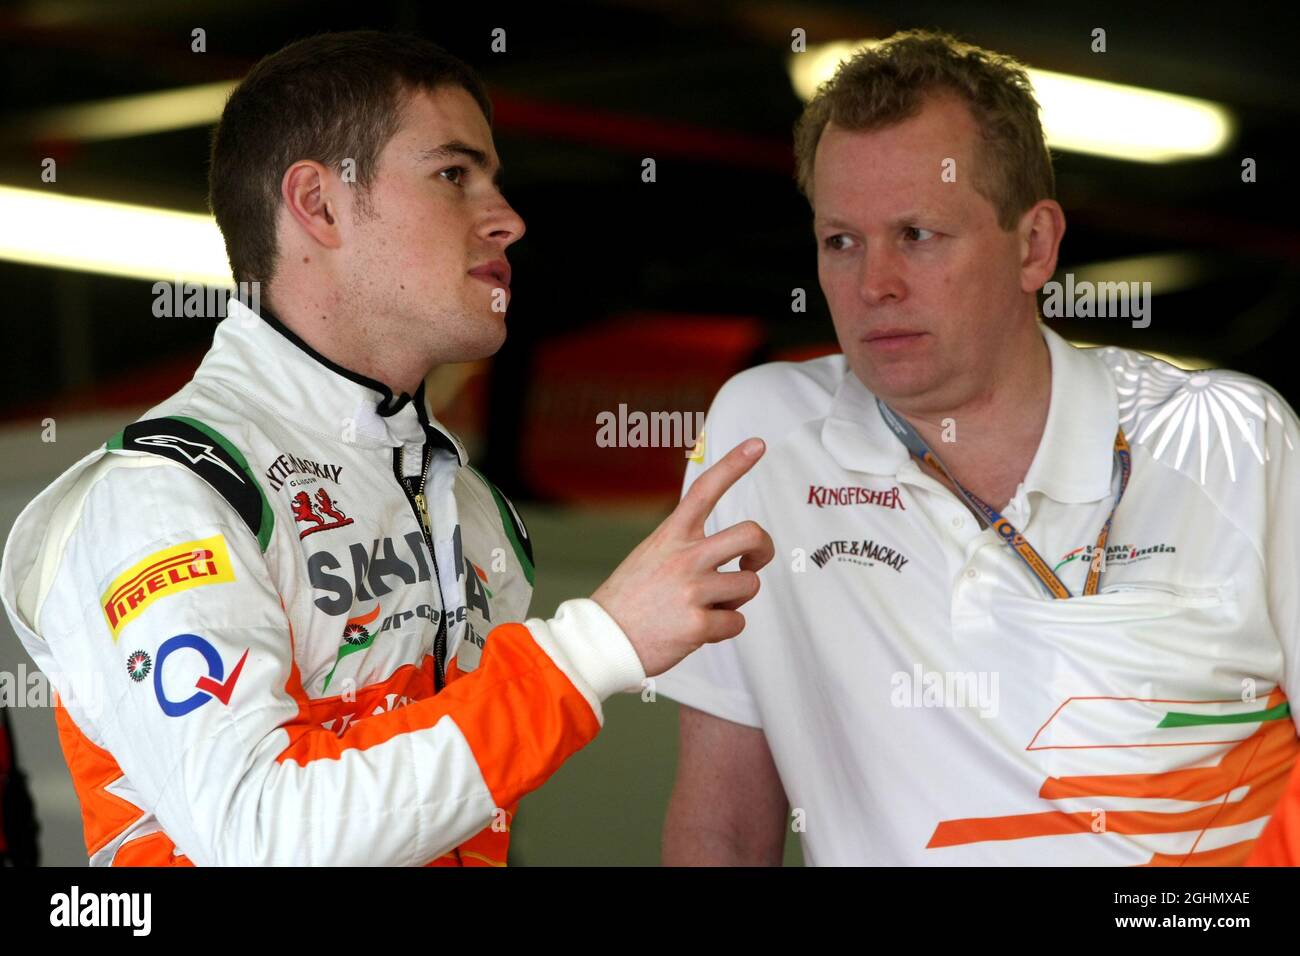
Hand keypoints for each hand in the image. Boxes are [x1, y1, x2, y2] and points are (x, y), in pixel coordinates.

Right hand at [591, 438, 773, 675]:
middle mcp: (685, 557)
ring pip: (749, 584)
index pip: (706, 489)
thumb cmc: (628, 600)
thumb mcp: (651, 555)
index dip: (735, 463)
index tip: (757, 445)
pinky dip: (724, 629)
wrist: (602, 641)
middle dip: (763, 549)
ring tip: (707, 606)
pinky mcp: (698, 624)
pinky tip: (698, 629)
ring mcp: (692, 589)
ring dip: (735, 599)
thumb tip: (729, 556)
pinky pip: (737, 622)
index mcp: (671, 535)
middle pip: (750, 534)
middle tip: (754, 561)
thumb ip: (686, 547)